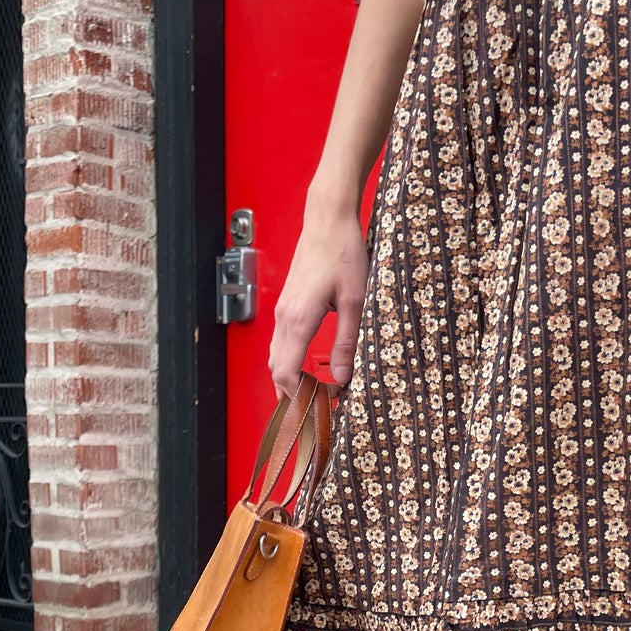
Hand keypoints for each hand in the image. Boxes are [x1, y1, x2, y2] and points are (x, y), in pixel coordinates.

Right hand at [268, 190, 368, 397]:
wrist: (328, 218)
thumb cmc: (343, 252)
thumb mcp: (355, 301)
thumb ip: (347, 341)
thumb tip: (343, 377)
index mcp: (299, 319)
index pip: (285, 373)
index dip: (298, 398)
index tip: (318, 409)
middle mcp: (284, 317)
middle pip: (275, 370)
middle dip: (291, 395)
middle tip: (314, 411)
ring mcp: (282, 309)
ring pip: (276, 356)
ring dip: (289, 379)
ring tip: (312, 395)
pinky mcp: (287, 303)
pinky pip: (281, 342)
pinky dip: (289, 361)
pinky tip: (306, 368)